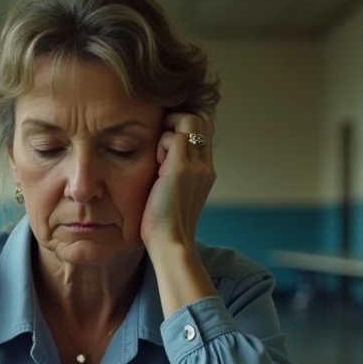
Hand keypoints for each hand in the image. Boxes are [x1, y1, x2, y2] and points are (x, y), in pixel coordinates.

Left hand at [141, 112, 215, 254]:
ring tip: (159, 156)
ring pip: (189, 121)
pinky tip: (156, 163)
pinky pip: (174, 136)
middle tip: (161, 141)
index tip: (166, 142)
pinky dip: (162, 142)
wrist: (171, 243)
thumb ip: (177, 174)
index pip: (204, 131)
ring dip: (169, 131)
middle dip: (178, 121)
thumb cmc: (166, 224)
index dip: (185, 126)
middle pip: (201, 120)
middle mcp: (206, 166)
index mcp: (206, 172)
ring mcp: (196, 166)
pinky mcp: (181, 169)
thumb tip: (163, 160)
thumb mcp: (177, 194)